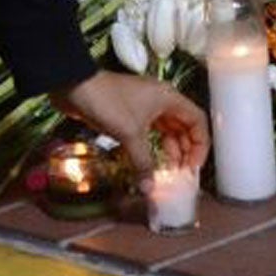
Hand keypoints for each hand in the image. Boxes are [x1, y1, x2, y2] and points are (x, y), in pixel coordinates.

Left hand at [50, 70, 210, 188]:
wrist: (75, 86)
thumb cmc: (108, 103)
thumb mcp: (129, 134)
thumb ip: (143, 162)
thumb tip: (149, 189)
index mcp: (169, 98)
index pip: (197, 121)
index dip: (200, 144)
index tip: (193, 166)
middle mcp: (162, 101)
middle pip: (184, 127)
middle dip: (185, 150)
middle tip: (181, 174)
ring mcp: (146, 106)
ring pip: (167, 130)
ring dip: (169, 150)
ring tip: (168, 171)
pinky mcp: (131, 113)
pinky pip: (150, 132)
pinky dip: (153, 147)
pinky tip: (149, 163)